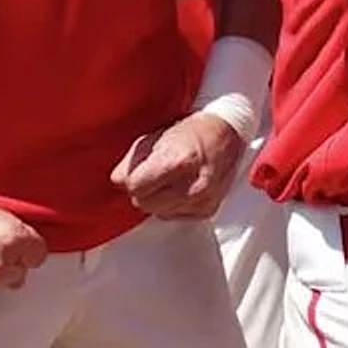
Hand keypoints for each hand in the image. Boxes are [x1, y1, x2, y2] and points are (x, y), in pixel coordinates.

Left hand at [110, 112, 248, 219]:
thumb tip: (118, 180)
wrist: (228, 133)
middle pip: (144, 203)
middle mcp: (193, 185)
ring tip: (171, 178)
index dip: (133, 177)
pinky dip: (174, 205)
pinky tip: (182, 187)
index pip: (135, 187)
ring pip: (158, 213)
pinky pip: (175, 216)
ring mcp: (203, 200)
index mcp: (179, 162)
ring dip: (159, 199)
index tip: (139, 171)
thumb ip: (132, 161)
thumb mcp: (157, 137)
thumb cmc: (194, 131)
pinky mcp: (208, 209)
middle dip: (145, 190)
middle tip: (155, 174)